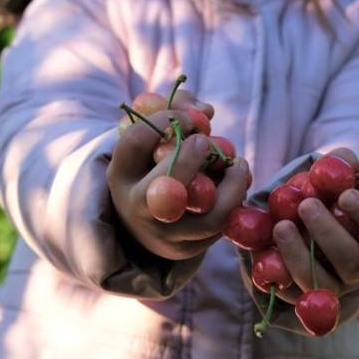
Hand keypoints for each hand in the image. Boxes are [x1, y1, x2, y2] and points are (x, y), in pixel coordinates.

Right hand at [107, 94, 249, 260]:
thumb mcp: (153, 138)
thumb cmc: (153, 166)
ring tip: (238, 164)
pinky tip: (238, 181)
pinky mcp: (187, 248)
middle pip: (166, 186)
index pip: (137, 142)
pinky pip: (220, 226)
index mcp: (120, 174)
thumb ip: (177, 109)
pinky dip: (235, 201)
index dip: (165, 120)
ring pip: (205, 215)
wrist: (143, 222)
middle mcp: (136, 207)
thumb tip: (206, 111)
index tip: (186, 118)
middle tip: (205, 142)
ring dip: (231, 186)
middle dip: (190, 159)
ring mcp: (163, 233)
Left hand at [269, 148, 358, 303]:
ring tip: (281, 225)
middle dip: (328, 232)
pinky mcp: (306, 298)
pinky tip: (264, 252)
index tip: (344, 195)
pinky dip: (278, 275)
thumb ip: (342, 164)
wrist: (300, 222)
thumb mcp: (336, 174)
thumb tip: (344, 160)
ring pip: (322, 282)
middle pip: (352, 260)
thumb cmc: (327, 193)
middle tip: (306, 205)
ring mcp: (334, 287)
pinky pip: (293, 295)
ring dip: (299, 254)